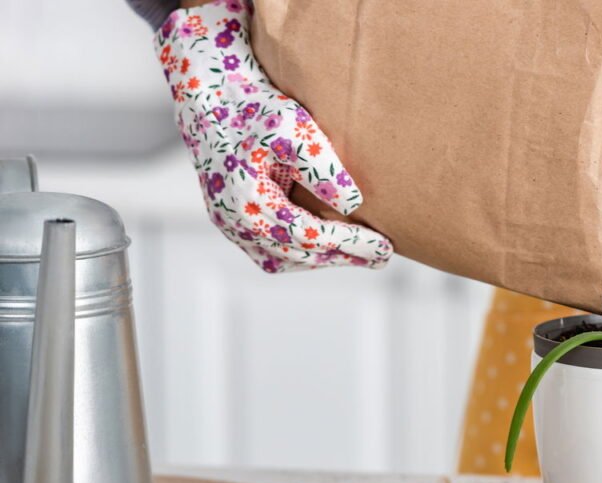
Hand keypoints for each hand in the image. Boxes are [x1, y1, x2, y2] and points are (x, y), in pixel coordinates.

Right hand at [155, 0, 391, 272]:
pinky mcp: (233, 224)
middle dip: (342, 256)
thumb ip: (320, 166)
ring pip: (282, 259)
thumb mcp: (293, 126)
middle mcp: (231, 220)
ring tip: (362, 254)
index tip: (383, 246)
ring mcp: (229, 226)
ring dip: (323, 259)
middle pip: (296, 253)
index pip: (304, 234)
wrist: (213, 98)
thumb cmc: (255, 107)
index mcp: (244, 197)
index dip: (346, 243)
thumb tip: (351, 204)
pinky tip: (331, 248)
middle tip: (382, 255)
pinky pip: (270, 253)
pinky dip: (302, 255)